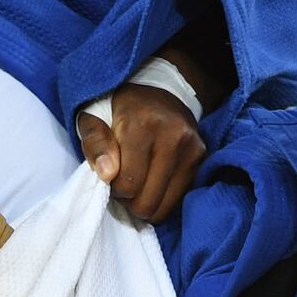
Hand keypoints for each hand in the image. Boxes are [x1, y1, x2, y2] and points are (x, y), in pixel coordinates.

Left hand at [75, 83, 206, 223]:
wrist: (159, 89)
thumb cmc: (119, 108)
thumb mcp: (93, 117)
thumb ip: (95, 143)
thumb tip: (107, 174)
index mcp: (143, 124)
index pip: (127, 184)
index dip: (113, 187)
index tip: (110, 175)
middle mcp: (174, 137)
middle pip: (147, 201)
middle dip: (129, 200)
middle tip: (123, 184)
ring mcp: (192, 149)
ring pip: (164, 207)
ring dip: (146, 202)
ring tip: (138, 184)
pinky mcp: (202, 159)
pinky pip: (178, 200)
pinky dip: (162, 198)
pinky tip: (153, 181)